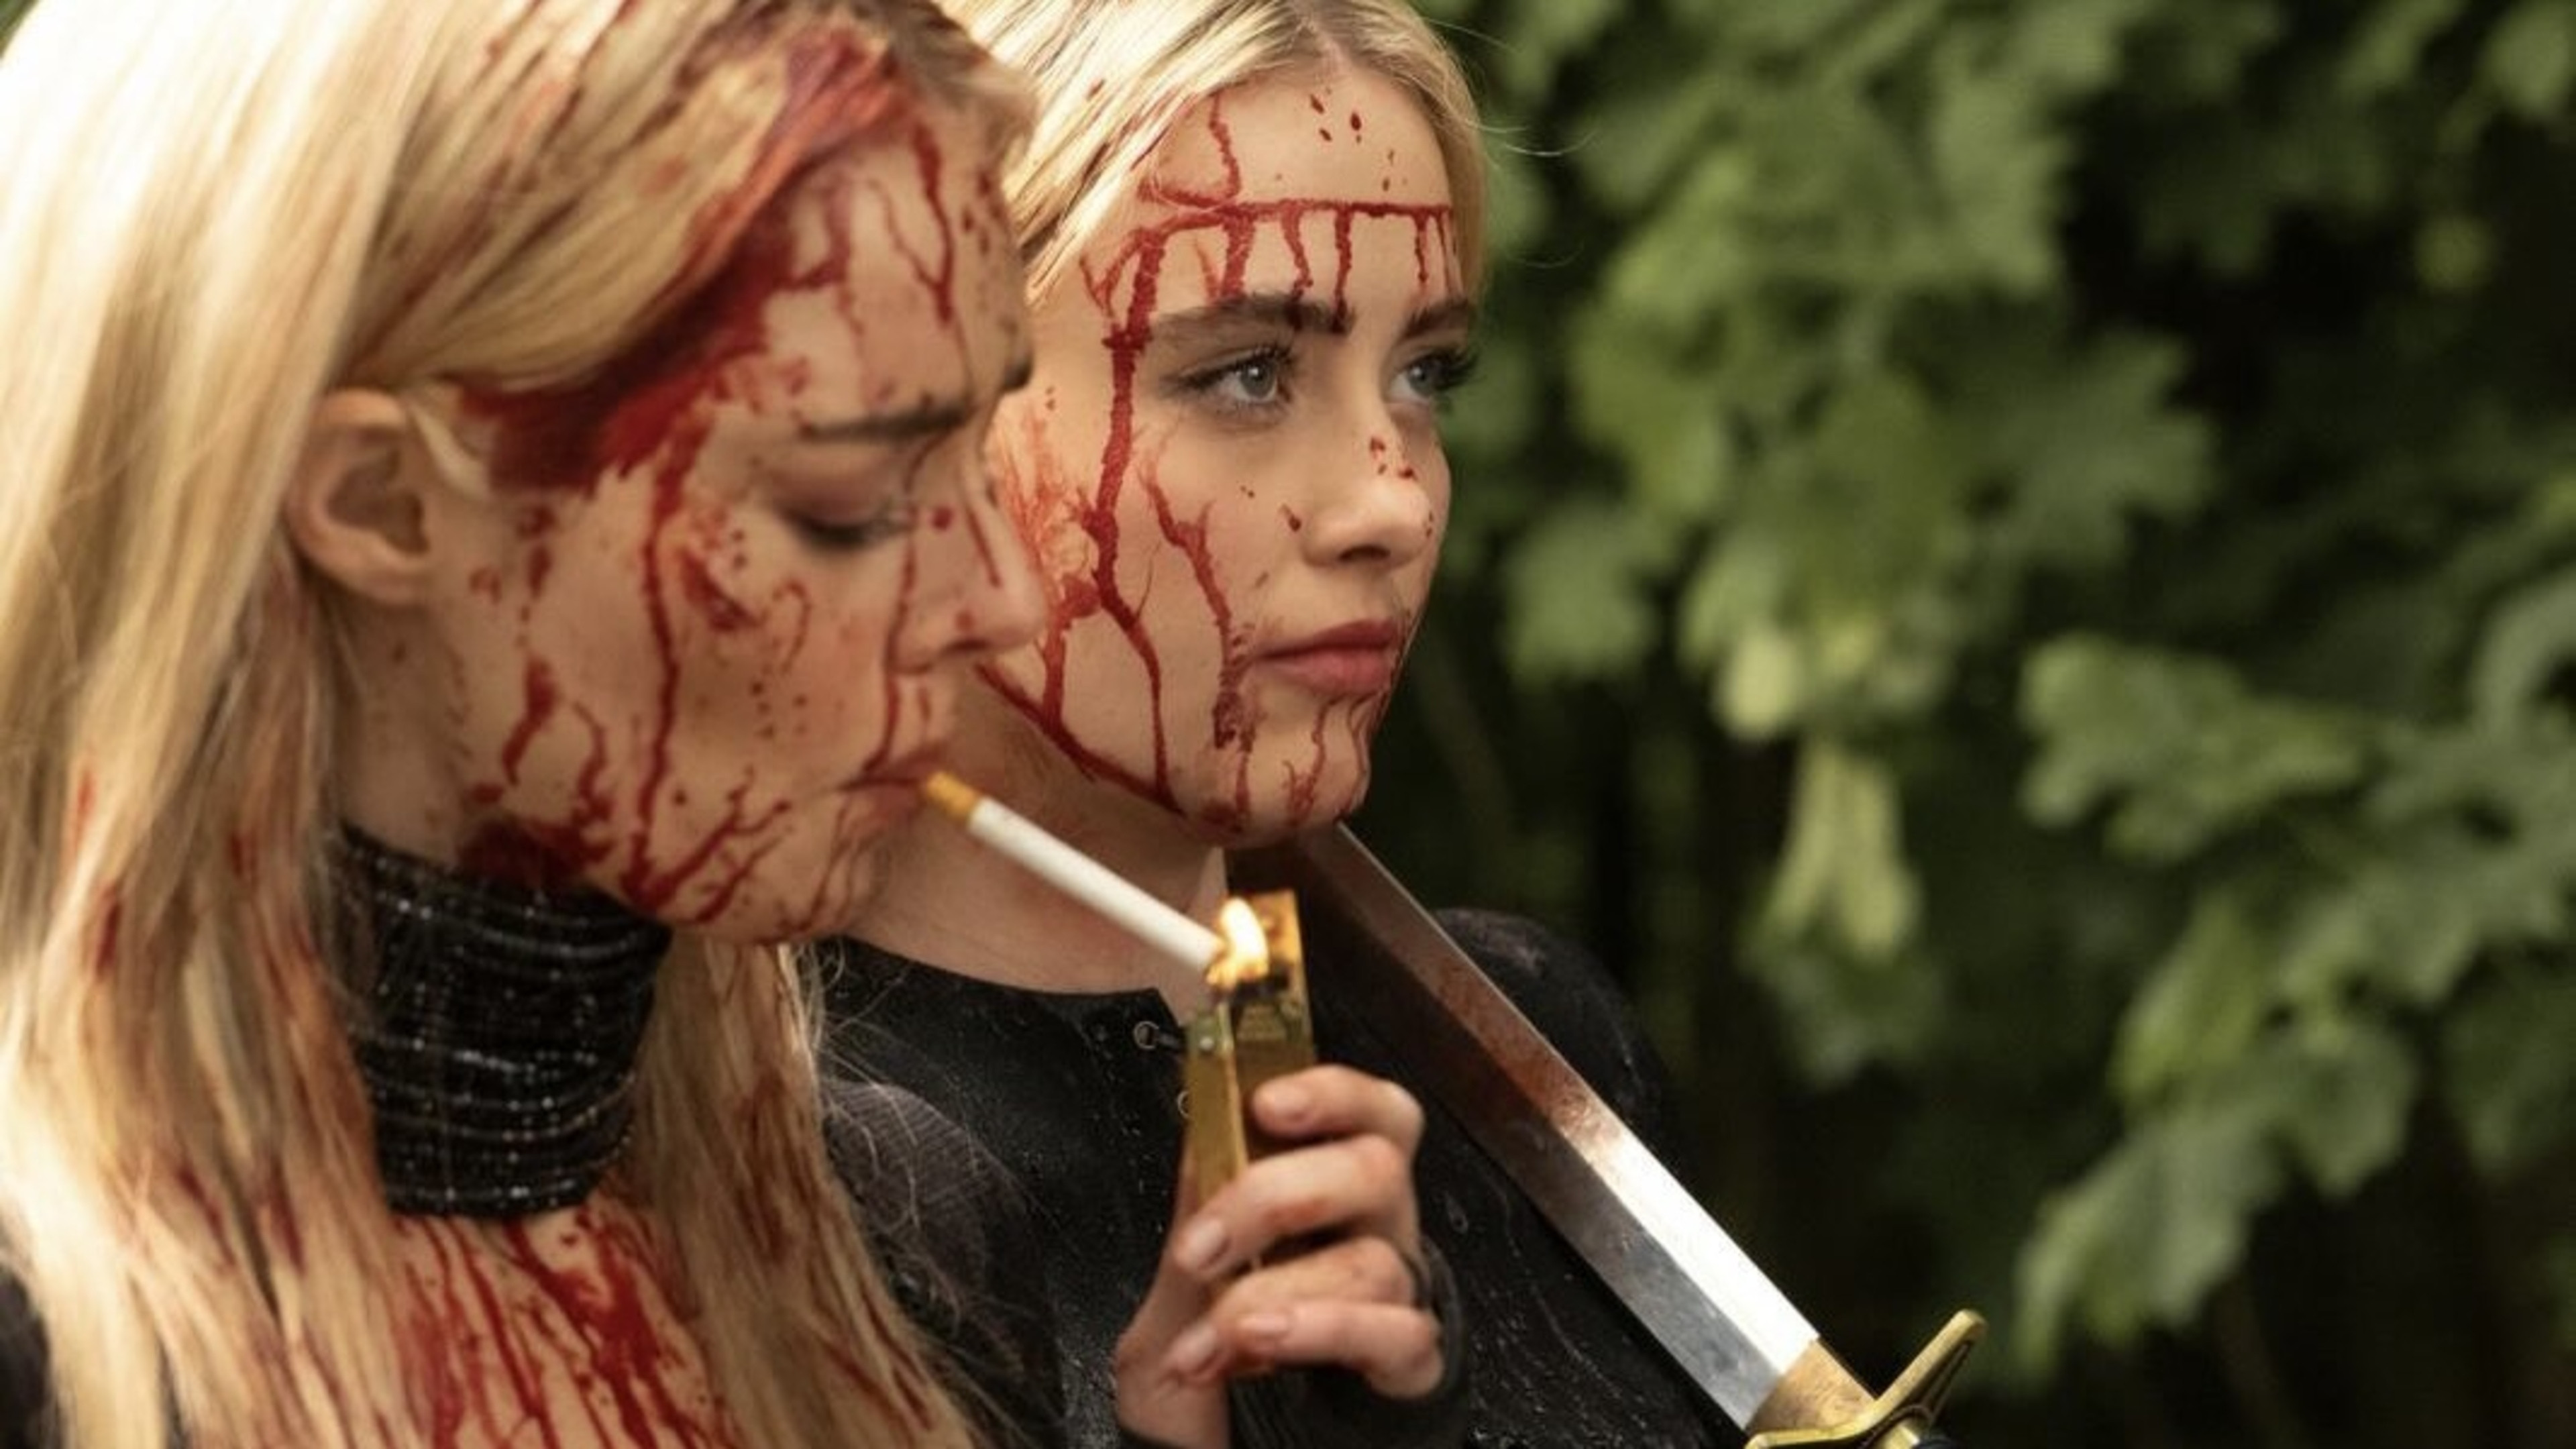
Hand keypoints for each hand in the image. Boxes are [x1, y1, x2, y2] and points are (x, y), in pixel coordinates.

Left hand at [1111, 1064, 1442, 1447]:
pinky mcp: (1404, 1368)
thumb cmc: (1204, 1389)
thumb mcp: (1171, 1296)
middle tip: (1202, 1246)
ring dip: (1277, 1290)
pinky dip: (1322, 1333)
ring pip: (1375, 1257)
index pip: (1364, 1112)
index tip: (1267, 1101)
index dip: (1330, 1091)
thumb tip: (1203, 1132)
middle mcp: (1369, 1237)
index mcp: (1322, 1198)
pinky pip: (1398, 1333)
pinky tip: (1263, 1347)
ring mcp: (1391, 1301)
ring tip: (1213, 1333)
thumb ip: (1192, 1217)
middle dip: (1278, 1196)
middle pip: (1375, 1168)